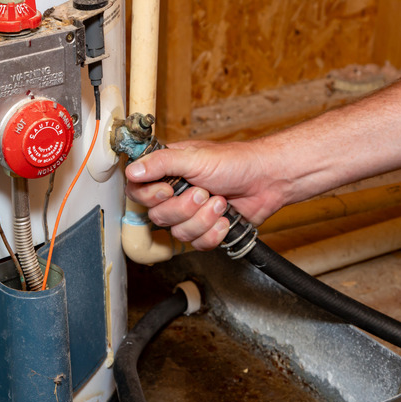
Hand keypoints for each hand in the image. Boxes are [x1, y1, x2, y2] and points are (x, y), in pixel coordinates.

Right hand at [125, 140, 287, 249]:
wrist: (267, 180)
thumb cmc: (236, 162)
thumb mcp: (195, 157)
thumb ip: (161, 163)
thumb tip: (133, 169)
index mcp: (167, 172)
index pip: (137, 190)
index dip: (149, 195)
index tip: (166, 190)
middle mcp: (174, 194)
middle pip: (157, 216)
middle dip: (184, 208)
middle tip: (204, 192)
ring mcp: (190, 213)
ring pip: (178, 232)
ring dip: (202, 219)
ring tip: (220, 202)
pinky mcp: (205, 230)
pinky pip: (197, 243)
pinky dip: (213, 233)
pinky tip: (225, 219)